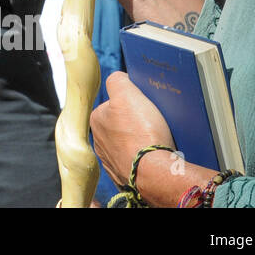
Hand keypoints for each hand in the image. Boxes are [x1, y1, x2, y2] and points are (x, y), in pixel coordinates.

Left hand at [90, 71, 174, 186]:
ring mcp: (111, 161)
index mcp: (96, 120)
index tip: (144, 107)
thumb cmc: (141, 132)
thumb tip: (118, 77)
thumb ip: (117, 81)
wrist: (154, 173)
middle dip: (135, 123)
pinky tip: (155, 156)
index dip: (131, 103)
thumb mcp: (128, 94)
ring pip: (129, 144)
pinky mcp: (125, 177)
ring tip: (158, 140)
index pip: (114, 103)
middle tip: (153, 123)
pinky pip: (137, 162)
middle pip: (122, 124)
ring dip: (141, 141)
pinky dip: (145, 158)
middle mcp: (99, 141)